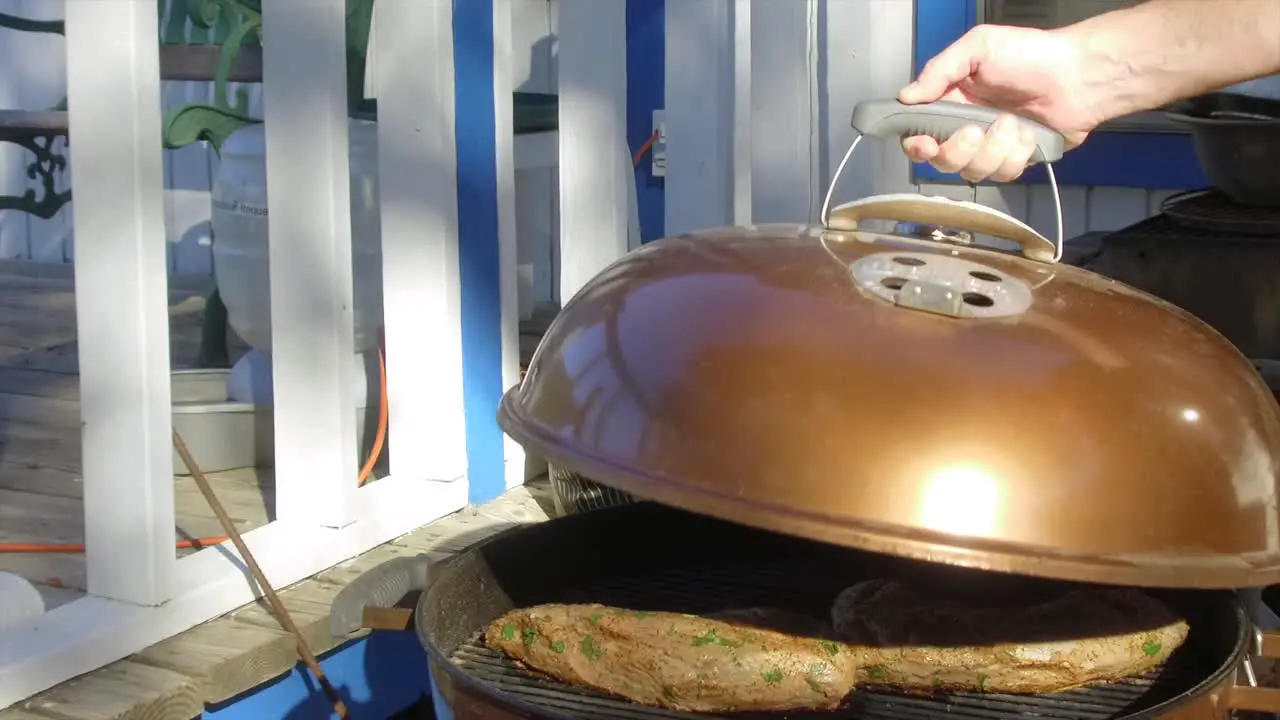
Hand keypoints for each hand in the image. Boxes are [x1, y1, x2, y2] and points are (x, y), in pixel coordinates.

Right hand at [898, 25, 1105, 181]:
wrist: (1080, 76)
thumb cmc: (1032, 55)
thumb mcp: (979, 47)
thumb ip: (939, 70)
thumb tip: (906, 97)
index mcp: (950, 101)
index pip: (917, 133)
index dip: (916, 144)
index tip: (925, 143)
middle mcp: (964, 127)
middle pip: (941, 161)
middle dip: (959, 149)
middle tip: (978, 129)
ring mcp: (989, 147)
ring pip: (973, 171)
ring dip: (994, 149)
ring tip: (1014, 122)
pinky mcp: (1013, 161)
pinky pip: (1002, 174)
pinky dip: (1017, 154)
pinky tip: (1029, 134)